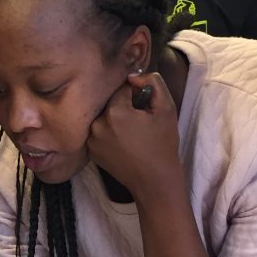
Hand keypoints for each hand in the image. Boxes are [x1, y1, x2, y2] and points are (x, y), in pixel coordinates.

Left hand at [87, 71, 181, 199]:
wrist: (154, 180)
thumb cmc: (163, 144)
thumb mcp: (166, 108)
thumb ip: (153, 82)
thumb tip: (133, 76)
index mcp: (114, 112)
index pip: (122, 89)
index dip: (136, 95)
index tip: (145, 108)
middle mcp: (97, 124)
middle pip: (110, 102)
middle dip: (123, 106)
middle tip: (139, 121)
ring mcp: (91, 139)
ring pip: (103, 116)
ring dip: (114, 119)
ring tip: (131, 133)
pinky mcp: (91, 151)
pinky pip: (98, 131)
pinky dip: (108, 132)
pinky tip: (122, 143)